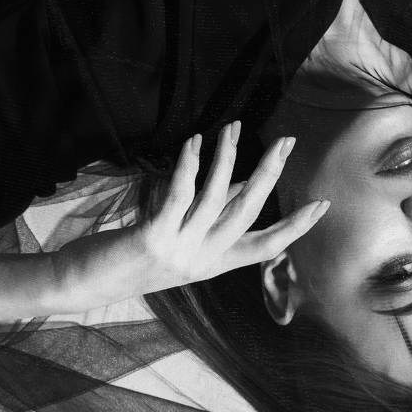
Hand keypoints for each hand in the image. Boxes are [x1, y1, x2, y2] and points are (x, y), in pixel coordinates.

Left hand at [132, 121, 329, 293]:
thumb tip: (243, 183)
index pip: (266, 247)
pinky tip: (194, 143)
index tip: (323, 204)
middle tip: (287, 141)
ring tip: (232, 127)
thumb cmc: (134, 257)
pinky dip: (190, 165)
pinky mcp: (155, 238)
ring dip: (227, 158)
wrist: (87, 284)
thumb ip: (212, 215)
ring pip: (217, 198)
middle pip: (248, 212)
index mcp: (213, 264)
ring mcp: (180, 250)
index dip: (296, 226)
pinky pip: (180, 194)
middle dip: (270, 173)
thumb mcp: (181, 240)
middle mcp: (202, 260)